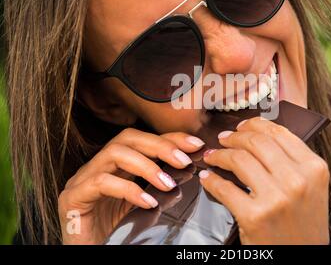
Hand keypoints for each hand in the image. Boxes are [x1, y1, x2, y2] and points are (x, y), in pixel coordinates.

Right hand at [58, 128, 203, 243]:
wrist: (89, 253)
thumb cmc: (116, 233)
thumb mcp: (145, 204)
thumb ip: (161, 187)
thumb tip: (188, 170)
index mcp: (115, 166)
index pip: (144, 140)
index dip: (170, 138)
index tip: (195, 144)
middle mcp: (98, 166)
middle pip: (128, 138)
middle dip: (160, 146)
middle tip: (184, 161)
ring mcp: (82, 179)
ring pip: (115, 154)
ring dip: (147, 166)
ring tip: (169, 184)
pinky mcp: (72, 197)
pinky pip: (101, 182)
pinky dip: (129, 189)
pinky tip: (148, 202)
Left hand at [200, 117, 329, 244]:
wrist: (303, 258)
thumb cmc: (304, 222)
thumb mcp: (312, 187)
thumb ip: (293, 160)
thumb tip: (258, 134)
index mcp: (314, 168)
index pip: (278, 133)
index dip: (255, 124)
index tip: (242, 126)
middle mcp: (297, 180)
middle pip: (256, 142)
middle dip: (234, 137)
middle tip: (223, 139)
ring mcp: (276, 199)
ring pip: (239, 160)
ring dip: (219, 155)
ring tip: (213, 156)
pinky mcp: (255, 216)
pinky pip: (225, 188)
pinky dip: (212, 180)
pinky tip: (208, 177)